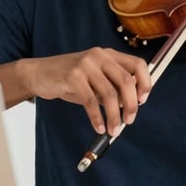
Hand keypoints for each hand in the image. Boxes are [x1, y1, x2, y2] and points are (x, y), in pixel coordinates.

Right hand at [25, 48, 150, 135]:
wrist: (41, 73)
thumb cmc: (71, 79)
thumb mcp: (95, 78)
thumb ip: (112, 87)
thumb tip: (131, 106)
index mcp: (109, 54)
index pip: (137, 64)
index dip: (145, 82)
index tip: (143, 100)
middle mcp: (100, 55)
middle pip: (126, 80)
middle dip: (131, 104)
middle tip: (130, 120)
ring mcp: (86, 64)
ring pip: (109, 94)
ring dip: (114, 116)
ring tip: (113, 130)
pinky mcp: (73, 76)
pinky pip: (90, 101)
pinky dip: (97, 118)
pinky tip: (99, 127)